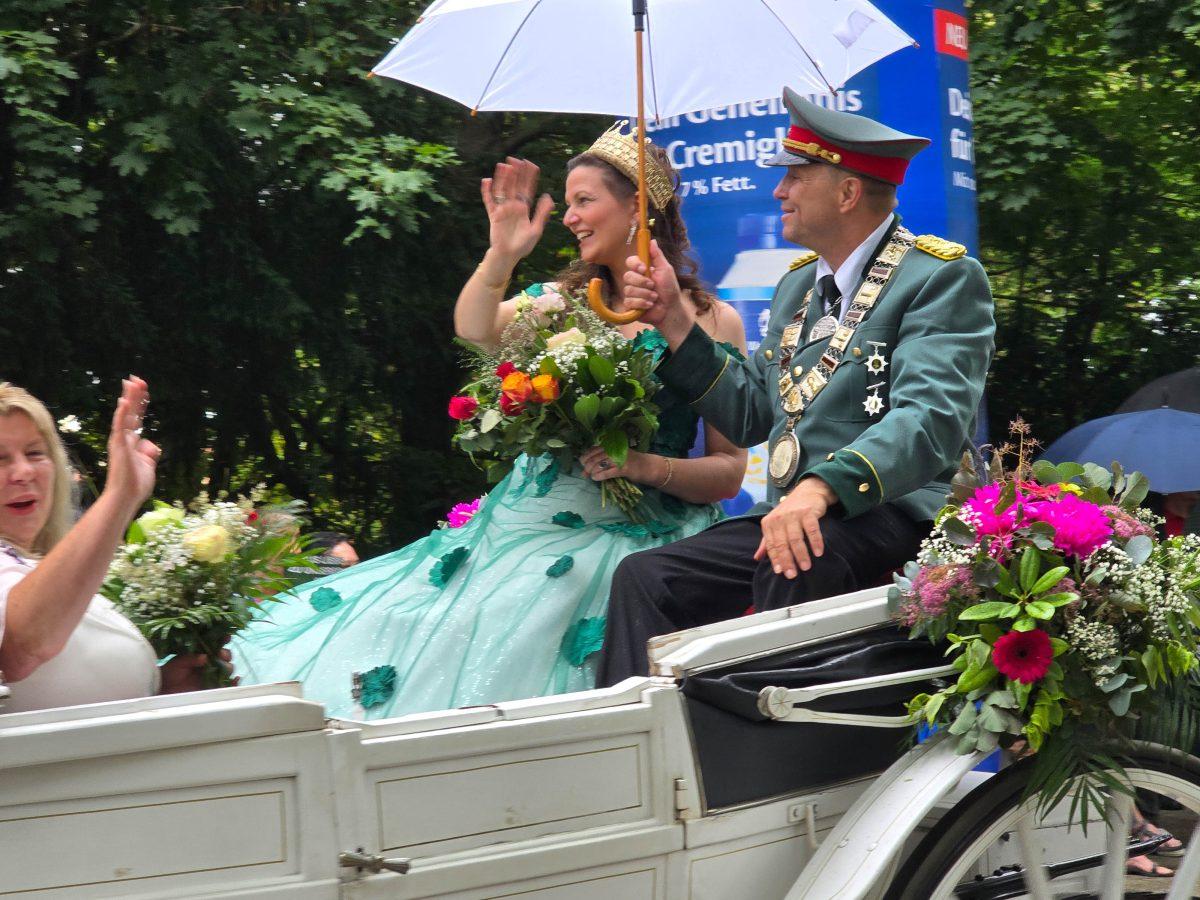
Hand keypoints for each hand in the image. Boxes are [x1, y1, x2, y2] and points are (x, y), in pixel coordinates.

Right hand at [104, 376, 159, 513]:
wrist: (126, 498)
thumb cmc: (135, 485)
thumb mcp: (148, 466)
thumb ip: (149, 454)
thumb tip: (152, 445)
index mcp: (131, 443)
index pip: (136, 418)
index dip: (140, 404)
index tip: (142, 390)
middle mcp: (123, 439)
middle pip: (130, 412)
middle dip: (134, 395)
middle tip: (136, 379)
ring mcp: (120, 442)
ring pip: (124, 415)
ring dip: (129, 398)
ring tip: (132, 382)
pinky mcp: (120, 447)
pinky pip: (120, 428)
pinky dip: (122, 415)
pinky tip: (124, 402)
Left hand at [159, 646, 236, 693]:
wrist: (163, 690)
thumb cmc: (169, 673)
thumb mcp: (177, 662)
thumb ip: (190, 658)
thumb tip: (205, 657)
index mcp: (202, 652)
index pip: (217, 644)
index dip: (223, 639)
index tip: (226, 636)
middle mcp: (210, 662)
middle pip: (226, 656)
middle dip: (226, 654)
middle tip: (220, 654)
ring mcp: (213, 675)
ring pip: (228, 668)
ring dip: (228, 667)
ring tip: (223, 667)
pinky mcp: (213, 687)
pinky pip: (227, 685)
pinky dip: (233, 683)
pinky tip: (235, 680)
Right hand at [480, 157, 554, 262]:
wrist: (509, 256)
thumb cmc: (523, 245)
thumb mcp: (536, 229)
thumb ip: (542, 213)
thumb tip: (547, 196)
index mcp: (525, 208)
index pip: (527, 189)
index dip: (529, 177)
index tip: (531, 164)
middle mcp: (514, 206)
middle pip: (514, 186)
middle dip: (515, 173)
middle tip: (515, 159)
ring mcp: (503, 209)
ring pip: (502, 190)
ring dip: (502, 178)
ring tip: (503, 165)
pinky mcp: (494, 215)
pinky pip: (489, 201)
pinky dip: (487, 192)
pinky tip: (486, 181)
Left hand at [579, 446, 651, 483]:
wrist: (647, 466)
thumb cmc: (629, 462)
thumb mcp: (615, 458)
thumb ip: (600, 462)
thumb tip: (584, 471)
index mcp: (612, 444)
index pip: (593, 449)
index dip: (585, 457)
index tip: (582, 464)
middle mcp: (615, 449)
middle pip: (595, 457)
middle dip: (587, 466)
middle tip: (585, 473)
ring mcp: (619, 458)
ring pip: (599, 464)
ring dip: (592, 471)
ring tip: (591, 475)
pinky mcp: (624, 468)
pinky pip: (607, 472)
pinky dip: (599, 476)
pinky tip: (596, 478)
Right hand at [621, 239, 693, 342]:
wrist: (670, 309)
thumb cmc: (670, 289)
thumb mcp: (666, 270)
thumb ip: (657, 256)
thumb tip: (652, 240)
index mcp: (642, 270)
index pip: (630, 262)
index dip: (635, 265)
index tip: (643, 269)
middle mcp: (635, 280)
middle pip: (627, 276)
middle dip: (642, 282)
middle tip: (653, 286)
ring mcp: (632, 293)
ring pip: (628, 290)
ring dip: (645, 294)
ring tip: (655, 297)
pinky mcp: (630, 305)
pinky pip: (629, 301)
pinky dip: (641, 303)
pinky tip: (649, 305)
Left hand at [754, 477, 836, 577]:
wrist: (807, 491)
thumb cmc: (790, 512)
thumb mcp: (775, 524)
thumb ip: (766, 542)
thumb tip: (757, 558)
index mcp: (769, 523)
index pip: (771, 545)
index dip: (775, 559)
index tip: (780, 572)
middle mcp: (779, 519)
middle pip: (782, 544)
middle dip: (787, 561)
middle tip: (793, 575)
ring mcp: (793, 515)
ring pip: (796, 538)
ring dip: (801, 554)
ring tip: (806, 567)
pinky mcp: (808, 512)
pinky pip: (812, 530)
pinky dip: (815, 542)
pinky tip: (818, 553)